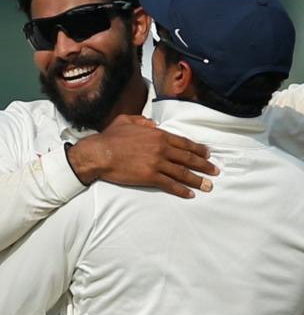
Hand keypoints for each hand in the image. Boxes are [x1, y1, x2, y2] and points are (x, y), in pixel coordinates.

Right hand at [65, 115, 218, 197]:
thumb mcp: (126, 120)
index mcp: (158, 135)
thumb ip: (142, 120)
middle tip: (214, 171)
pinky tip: (190, 194)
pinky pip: (169, 184)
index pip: (184, 143)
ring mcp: (157, 163)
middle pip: (188, 158)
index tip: (207, 154)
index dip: (198, 149)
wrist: (99, 153)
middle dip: (204, 165)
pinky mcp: (150, 177)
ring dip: (197, 180)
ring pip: (182, 173)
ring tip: (208, 186)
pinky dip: (181, 190)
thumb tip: (153, 123)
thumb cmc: (110, 137)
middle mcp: (162, 149)